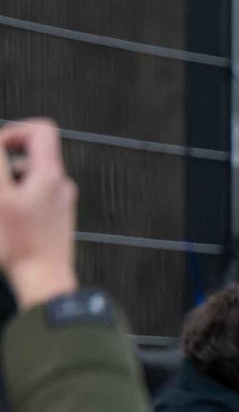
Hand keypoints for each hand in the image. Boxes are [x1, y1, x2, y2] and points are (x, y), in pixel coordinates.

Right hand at [0, 120, 79, 308]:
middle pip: (30, 153)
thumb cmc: (22, 244)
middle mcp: (60, 185)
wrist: (44, 281)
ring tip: (1, 205)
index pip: (41, 130)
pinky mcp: (54, 218)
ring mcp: (59, 202)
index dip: (14, 131)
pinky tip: (4, 216)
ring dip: (6, 183)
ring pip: (27, 177)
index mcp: (51, 174)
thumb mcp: (0, 196)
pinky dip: (13, 198)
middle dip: (3, 162)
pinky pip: (31, 196)